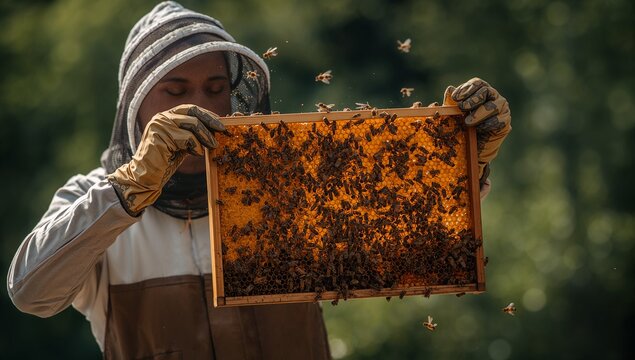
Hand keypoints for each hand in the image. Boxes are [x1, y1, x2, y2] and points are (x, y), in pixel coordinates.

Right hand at [108, 104, 225, 214]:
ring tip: (212, 147)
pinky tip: (196, 154)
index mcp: (167, 116)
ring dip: (206, 136)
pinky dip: (196, 146)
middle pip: (192, 111)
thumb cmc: (166, 160)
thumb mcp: (183, 144)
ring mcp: (160, 125)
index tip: (220, 123)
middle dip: (210, 120)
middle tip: (222, 130)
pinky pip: (187, 137)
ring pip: (192, 123)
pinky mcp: (160, 136)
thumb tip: (215, 129)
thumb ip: (194, 134)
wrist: (146, 176)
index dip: (207, 114)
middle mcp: (162, 117)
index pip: (191, 108)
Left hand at [442, 78, 511, 178]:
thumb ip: (450, 102)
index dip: (467, 89)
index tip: (455, 98)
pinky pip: (498, 120)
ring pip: (493, 106)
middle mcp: (494, 97)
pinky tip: (478, 129)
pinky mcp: (505, 122)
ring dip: (478, 113)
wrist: (471, 147)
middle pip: (486, 91)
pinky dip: (486, 125)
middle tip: (462, 108)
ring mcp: (502, 109)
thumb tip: (450, 89)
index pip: (478, 84)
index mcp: (482, 92)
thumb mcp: (453, 114)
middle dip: (473, 99)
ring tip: (468, 122)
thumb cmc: (462, 126)